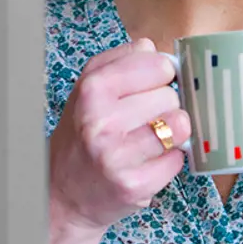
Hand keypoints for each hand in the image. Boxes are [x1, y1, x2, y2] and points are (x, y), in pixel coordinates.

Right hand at [48, 38, 191, 242]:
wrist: (63, 192)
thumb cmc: (83, 133)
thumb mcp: (90, 88)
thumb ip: (124, 61)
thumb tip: (159, 51)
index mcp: (92, 88)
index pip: (158, 64)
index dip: (161, 75)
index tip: (151, 86)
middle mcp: (101, 120)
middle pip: (171, 95)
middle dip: (165, 106)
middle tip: (144, 119)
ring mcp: (117, 155)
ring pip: (180, 126)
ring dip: (173, 133)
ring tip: (152, 138)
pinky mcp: (134, 185)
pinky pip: (178, 159)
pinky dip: (170, 160)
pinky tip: (149, 161)